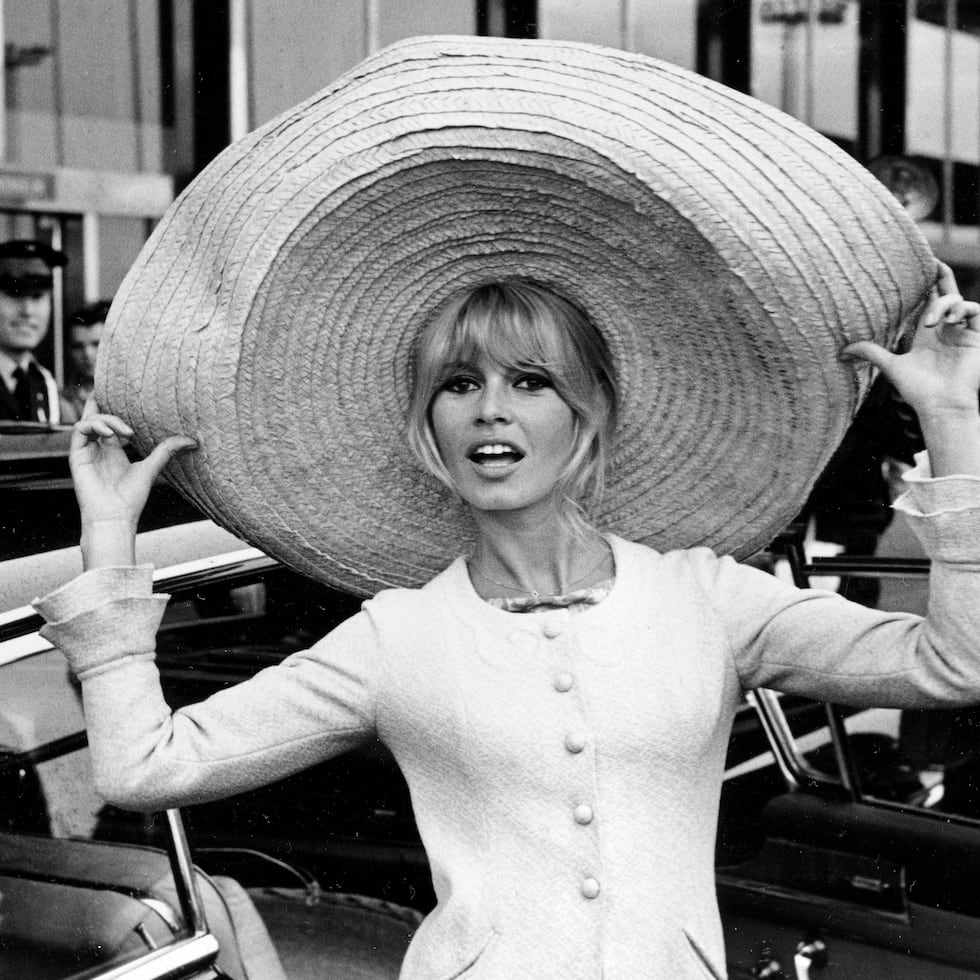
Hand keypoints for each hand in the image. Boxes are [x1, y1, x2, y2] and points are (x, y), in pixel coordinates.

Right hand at [70, 404, 196, 565]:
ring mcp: (86, 451)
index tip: (128, 393)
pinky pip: (80, 430)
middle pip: (95, 415)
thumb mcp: (152, 468)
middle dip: (102, 400)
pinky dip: (95, 426)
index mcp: (114, 451)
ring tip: (126, 433)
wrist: (115, 517)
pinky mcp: (76, 456)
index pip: (110, 421)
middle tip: (115, 391)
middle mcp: (98, 448)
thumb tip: (194, 440)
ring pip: (90, 420)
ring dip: (108, 420)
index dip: (114, 406)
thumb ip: (168, 451)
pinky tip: (111, 435)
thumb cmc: (131, 498)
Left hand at [842, 263, 979, 417]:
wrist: (942, 406)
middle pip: (946, 292)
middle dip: (941, 275)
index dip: (924, 283)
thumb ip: (871, 353)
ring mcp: (963, 332)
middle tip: (932, 259)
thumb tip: (842, 351)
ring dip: (944, 305)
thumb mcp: (891, 367)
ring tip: (932, 323)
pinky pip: (977, 311)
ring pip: (958, 301)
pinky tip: (948, 320)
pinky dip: (962, 310)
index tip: (915, 264)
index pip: (926, 301)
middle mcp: (945, 329)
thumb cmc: (918, 391)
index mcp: (926, 334)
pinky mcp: (978, 337)